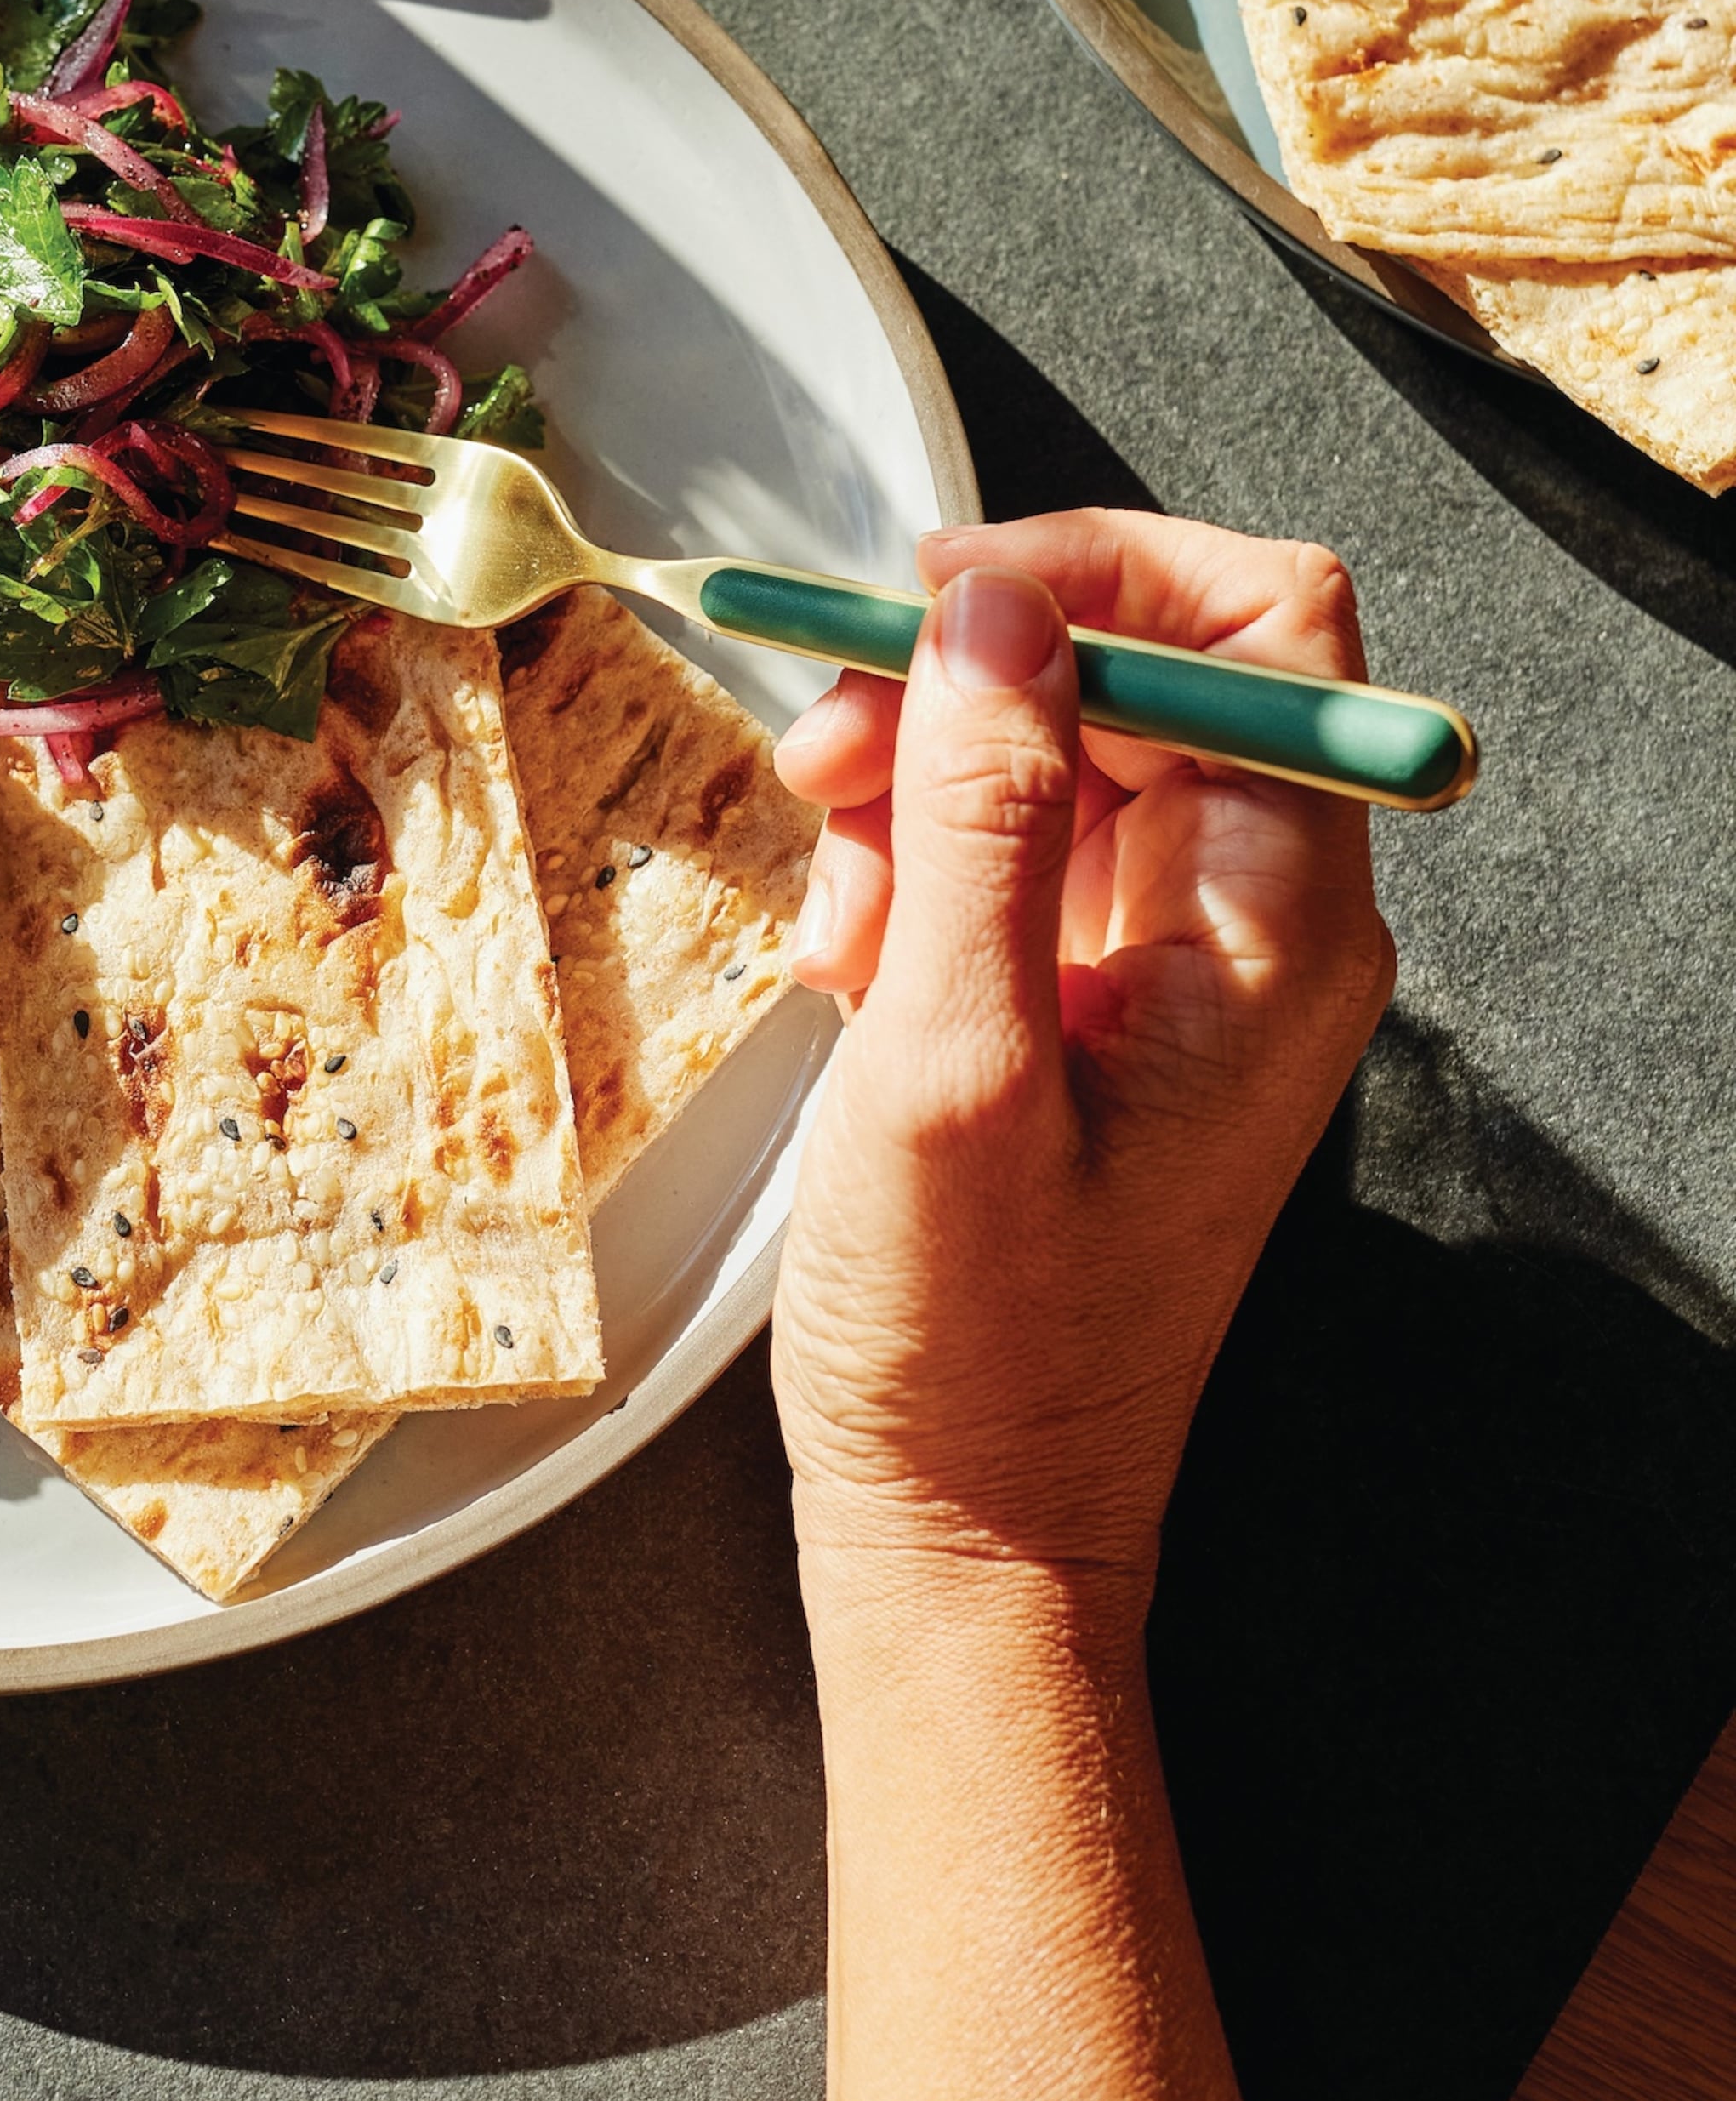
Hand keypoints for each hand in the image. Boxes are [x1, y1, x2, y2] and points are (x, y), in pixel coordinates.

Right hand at [766, 510, 1394, 1600]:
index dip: (1096, 572)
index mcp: (1279, 928)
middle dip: (959, 686)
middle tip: (820, 757)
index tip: (934, 602)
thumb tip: (996, 607)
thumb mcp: (954, 1058)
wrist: (966, 1528)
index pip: (1256, 622)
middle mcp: (1253, 921)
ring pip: (1044, 745)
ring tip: (838, 922)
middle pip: (1129, 666)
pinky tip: (853, 972)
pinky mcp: (1089, 995)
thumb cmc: (974, 1346)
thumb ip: (982, 814)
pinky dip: (905, 868)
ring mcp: (1172, 957)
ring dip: (908, 788)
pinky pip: (1004, 845)